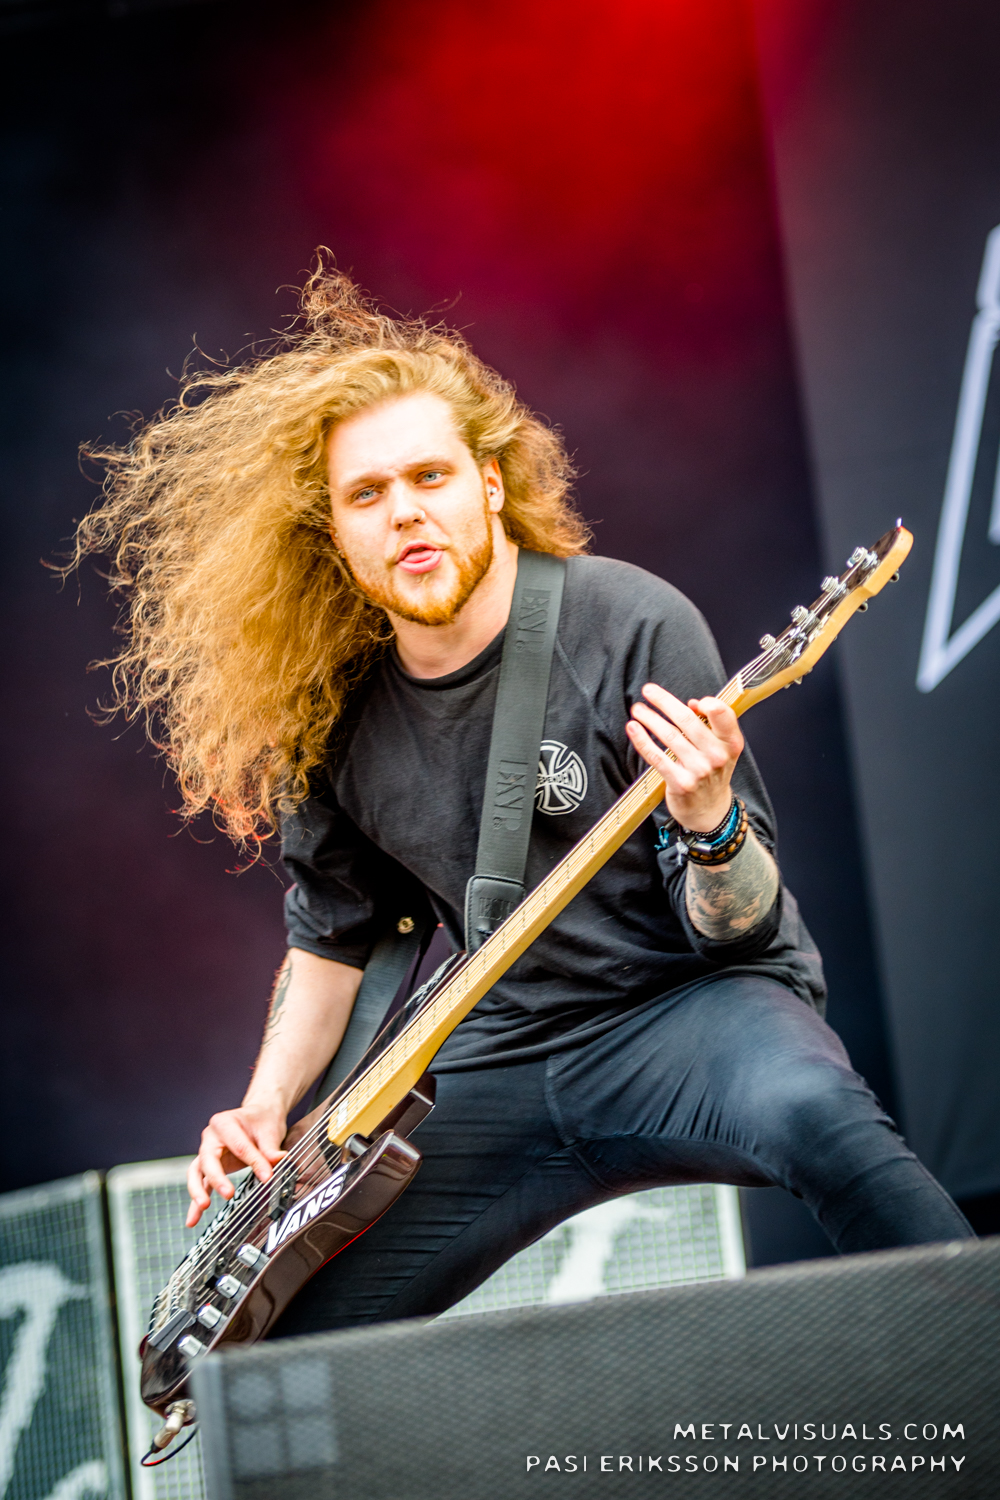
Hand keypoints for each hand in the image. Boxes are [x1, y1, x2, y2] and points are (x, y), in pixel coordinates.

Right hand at [185, 1104, 287, 1227]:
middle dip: (216, 1177)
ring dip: (198, 1190)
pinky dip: (194, 1203)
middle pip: (208, 1159)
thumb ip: (271, 1148)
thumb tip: (280, 1161)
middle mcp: (211, 1137)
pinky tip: (192, 1220)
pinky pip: (200, 1184)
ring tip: (203, 1206)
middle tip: (228, 1194)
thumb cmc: (262, 1121)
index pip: (239, 1146)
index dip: (254, 1162)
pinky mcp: (209, 1167)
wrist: (258, 1116)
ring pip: (196, 1172)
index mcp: (225, 1122)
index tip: (267, 1177)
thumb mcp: (269, 1131)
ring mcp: (207, 1152)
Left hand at [626, 684, 743, 831]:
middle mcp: (717, 756)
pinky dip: (642, 740)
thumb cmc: (713, 772)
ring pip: (669, 736)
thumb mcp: (723, 749)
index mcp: (730, 743)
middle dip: (664, 702)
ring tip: (638, 709)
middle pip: (687, 720)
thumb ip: (712, 725)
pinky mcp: (680, 783)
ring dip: (649, 718)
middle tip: (648, 690)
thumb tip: (691, 704)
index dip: (708, 703)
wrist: (710, 810)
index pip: (722, 714)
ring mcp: (698, 771)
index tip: (689, 700)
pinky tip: (633, 728)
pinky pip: (657, 756)